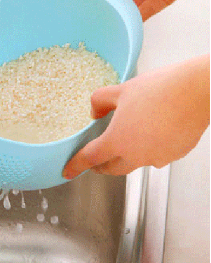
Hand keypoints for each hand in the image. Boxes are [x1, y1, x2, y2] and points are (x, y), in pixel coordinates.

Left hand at [63, 55, 209, 178]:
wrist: (194, 92)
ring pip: (135, 163)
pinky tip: (150, 133)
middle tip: (95, 160)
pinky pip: (155, 157)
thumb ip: (99, 102)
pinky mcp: (175, 154)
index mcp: (118, 141)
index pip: (91, 158)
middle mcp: (137, 155)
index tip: (67, 172)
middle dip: (100, 166)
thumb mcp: (119, 90)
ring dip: (125, 157)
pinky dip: (147, 149)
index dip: (76, 165)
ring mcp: (158, 157)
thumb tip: (94, 112)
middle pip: (112, 168)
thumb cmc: (157, 90)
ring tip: (124, 139)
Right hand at [81, 0, 209, 20]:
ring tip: (103, 26)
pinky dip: (133, 21)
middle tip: (88, 19)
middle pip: (113, 1)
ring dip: (117, 17)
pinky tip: (122, 26)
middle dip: (102, 9)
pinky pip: (144, 15)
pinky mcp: (160, 0)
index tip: (78, 3)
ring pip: (126, 10)